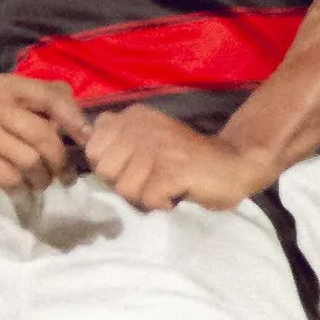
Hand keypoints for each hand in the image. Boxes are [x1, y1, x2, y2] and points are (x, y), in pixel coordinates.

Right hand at [0, 75, 89, 196]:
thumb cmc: (0, 134)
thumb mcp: (26, 113)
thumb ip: (57, 110)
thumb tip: (88, 132)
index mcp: (4, 86)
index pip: (49, 96)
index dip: (74, 119)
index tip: (88, 140)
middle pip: (41, 134)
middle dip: (60, 161)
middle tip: (65, 176)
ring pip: (29, 161)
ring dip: (41, 179)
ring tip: (39, 182)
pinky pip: (10, 179)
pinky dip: (21, 189)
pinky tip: (19, 188)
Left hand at [89, 106, 273, 211]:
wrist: (235, 163)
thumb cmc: (184, 158)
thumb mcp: (145, 140)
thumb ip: (116, 137)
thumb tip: (84, 141)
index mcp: (132, 116)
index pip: (92, 149)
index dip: (111, 167)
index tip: (135, 167)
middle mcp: (141, 126)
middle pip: (105, 172)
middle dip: (126, 184)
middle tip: (152, 179)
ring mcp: (157, 147)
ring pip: (125, 189)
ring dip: (146, 196)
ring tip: (166, 184)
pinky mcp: (173, 169)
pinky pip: (148, 199)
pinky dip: (162, 203)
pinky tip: (177, 191)